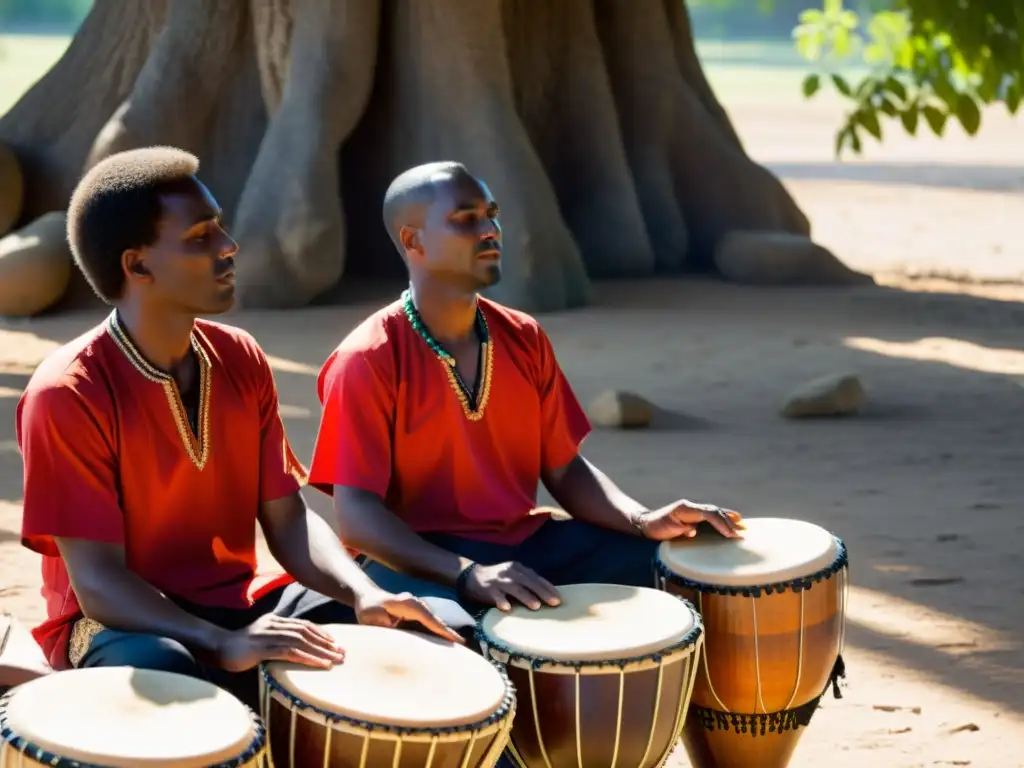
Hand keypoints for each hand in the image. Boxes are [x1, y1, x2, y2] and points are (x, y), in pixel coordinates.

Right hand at [215, 614, 345, 672]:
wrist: (216, 647)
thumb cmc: (238, 647)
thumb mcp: (260, 638)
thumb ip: (275, 639)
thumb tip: (293, 648)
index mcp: (275, 620)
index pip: (304, 624)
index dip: (321, 633)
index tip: (335, 643)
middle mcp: (274, 624)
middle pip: (307, 632)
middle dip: (326, 643)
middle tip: (342, 653)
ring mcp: (269, 635)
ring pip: (302, 642)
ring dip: (321, 651)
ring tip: (336, 660)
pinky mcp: (263, 648)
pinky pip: (291, 653)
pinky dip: (308, 658)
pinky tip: (320, 665)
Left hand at [354, 589, 464, 644]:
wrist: (367, 597)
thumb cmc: (368, 608)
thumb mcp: (372, 617)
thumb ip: (385, 626)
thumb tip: (398, 633)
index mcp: (409, 605)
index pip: (430, 620)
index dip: (443, 631)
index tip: (456, 640)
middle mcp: (417, 605)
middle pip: (436, 622)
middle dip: (449, 634)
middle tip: (464, 647)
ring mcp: (418, 610)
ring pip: (434, 624)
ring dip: (445, 635)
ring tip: (459, 648)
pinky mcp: (416, 616)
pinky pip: (429, 626)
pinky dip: (437, 634)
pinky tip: (444, 644)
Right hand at [459, 561, 560, 611]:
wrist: (471, 576)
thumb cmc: (497, 579)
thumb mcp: (512, 575)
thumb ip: (526, 582)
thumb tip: (547, 594)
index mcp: (517, 568)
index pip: (536, 577)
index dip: (548, 587)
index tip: (559, 598)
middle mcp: (509, 572)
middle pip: (528, 582)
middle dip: (542, 592)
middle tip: (554, 603)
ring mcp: (498, 580)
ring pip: (515, 588)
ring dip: (526, 597)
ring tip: (536, 606)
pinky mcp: (487, 589)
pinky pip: (496, 596)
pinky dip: (502, 601)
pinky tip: (507, 608)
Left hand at [637, 501, 744, 540]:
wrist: (646, 524)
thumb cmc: (656, 527)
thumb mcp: (667, 529)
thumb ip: (681, 528)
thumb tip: (694, 530)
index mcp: (686, 508)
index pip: (708, 514)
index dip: (720, 523)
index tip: (730, 534)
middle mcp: (691, 506)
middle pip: (714, 511)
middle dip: (729, 522)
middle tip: (742, 533)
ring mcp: (693, 509)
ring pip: (715, 512)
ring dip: (729, 519)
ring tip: (743, 525)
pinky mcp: (693, 515)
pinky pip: (711, 515)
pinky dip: (722, 518)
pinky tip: (732, 520)